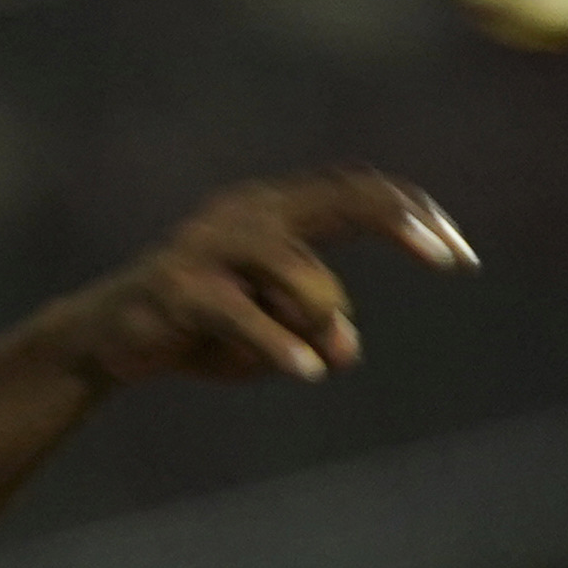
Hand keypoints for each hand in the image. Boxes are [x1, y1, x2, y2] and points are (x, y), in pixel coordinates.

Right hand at [44, 171, 475, 392]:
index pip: (359, 195)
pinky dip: (276, 344)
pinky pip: (240, 313)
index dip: (413, 216)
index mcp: (277, 211)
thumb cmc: (198, 332)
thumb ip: (310, 332)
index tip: (461, 257)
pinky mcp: (179, 287)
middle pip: (341, 199)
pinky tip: (305, 372)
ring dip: (319, 314)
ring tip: (315, 363)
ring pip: (295, 268)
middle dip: (400, 224)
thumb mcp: (269, 338)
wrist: (106, 342)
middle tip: (448, 259)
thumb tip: (345, 351)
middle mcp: (249, 213)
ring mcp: (211, 246)